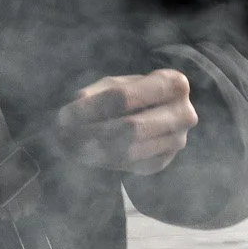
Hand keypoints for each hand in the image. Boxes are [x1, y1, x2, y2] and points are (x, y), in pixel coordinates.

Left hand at [54, 69, 195, 173]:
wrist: (149, 115)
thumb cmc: (126, 95)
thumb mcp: (111, 85)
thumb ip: (93, 97)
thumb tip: (71, 117)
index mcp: (173, 83)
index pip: (123, 97)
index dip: (90, 108)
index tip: (63, 116)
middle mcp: (184, 113)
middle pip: (129, 127)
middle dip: (91, 133)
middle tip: (62, 136)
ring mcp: (177, 140)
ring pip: (129, 151)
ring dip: (94, 151)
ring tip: (70, 145)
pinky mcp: (164, 161)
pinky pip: (130, 166)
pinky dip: (105, 161)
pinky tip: (91, 153)